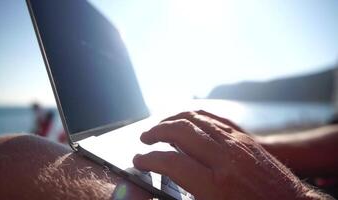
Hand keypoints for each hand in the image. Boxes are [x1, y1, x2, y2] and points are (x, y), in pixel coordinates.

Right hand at [133, 111, 312, 199]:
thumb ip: (187, 194)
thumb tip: (164, 182)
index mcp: (217, 186)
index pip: (171, 163)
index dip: (149, 160)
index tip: (138, 161)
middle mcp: (226, 159)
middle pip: (181, 132)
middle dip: (156, 132)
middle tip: (144, 139)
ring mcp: (237, 143)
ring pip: (197, 119)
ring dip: (173, 120)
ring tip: (159, 127)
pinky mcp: (246, 138)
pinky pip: (215, 118)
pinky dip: (195, 116)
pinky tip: (186, 120)